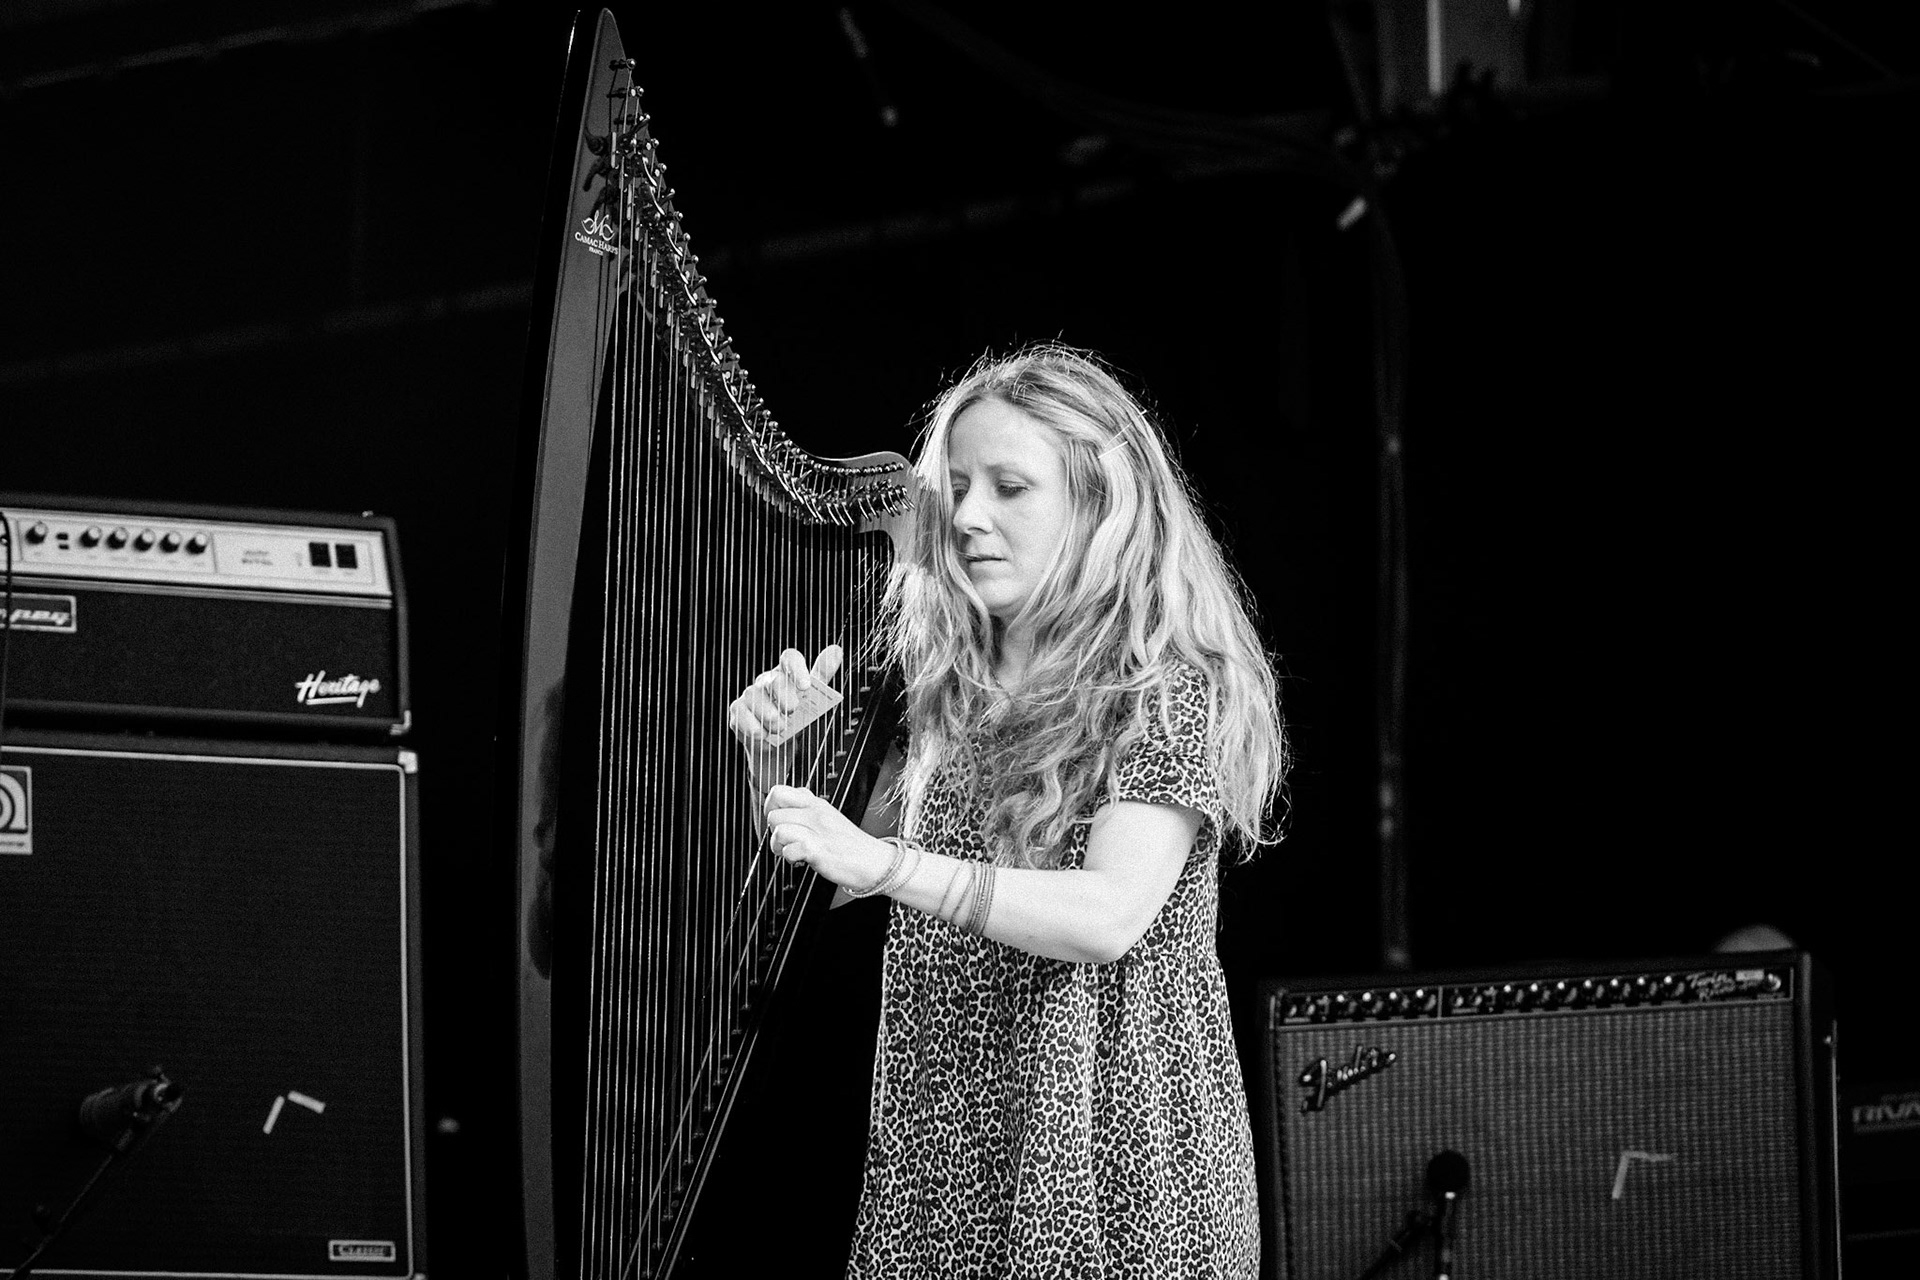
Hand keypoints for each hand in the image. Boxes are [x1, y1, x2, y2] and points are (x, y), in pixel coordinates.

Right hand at [727, 645, 842, 785]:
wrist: (779, 747)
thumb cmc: (797, 718)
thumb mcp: (814, 699)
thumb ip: (822, 675)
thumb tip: (836, 650)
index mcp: (787, 673)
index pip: (790, 658)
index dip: (797, 669)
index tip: (805, 686)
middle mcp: (767, 681)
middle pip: (773, 679)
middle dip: (784, 695)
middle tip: (792, 710)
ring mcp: (750, 695)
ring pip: (754, 696)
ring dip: (768, 714)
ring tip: (780, 729)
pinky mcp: (737, 711)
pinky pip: (740, 713)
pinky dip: (752, 725)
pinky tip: (762, 734)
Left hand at [764, 783, 889, 890]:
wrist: (873, 862)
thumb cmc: (850, 844)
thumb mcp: (828, 816)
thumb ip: (806, 810)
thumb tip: (781, 811)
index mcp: (817, 803)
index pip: (779, 791)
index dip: (770, 807)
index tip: (778, 820)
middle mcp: (816, 814)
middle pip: (773, 814)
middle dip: (773, 830)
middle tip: (785, 840)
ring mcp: (818, 831)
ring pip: (778, 830)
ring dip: (779, 846)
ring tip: (791, 851)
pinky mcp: (818, 850)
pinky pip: (789, 850)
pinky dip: (790, 858)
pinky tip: (800, 860)